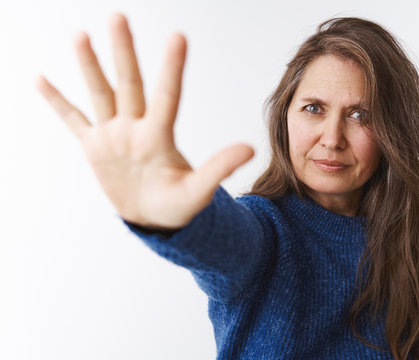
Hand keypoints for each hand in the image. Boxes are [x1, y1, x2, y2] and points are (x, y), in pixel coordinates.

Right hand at [36, 13, 253, 229]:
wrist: (154, 217)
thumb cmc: (178, 206)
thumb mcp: (198, 191)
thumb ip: (219, 168)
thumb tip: (250, 148)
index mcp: (160, 136)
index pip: (167, 96)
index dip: (172, 68)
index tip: (178, 36)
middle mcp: (136, 128)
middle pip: (129, 84)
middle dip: (123, 52)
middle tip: (119, 16)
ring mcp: (114, 135)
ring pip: (101, 93)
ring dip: (90, 65)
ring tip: (82, 34)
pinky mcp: (95, 147)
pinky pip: (73, 120)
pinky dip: (57, 101)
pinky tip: (41, 78)